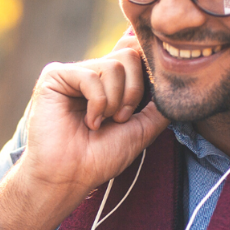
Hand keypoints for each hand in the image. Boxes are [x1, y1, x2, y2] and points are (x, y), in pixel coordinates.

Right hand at [0, 34, 168, 229]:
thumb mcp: (142, 130)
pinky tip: (87, 122)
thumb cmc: (99, 158)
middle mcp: (91, 73)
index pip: (134, 53)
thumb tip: (175, 83)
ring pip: (113, 66)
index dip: (145, 63)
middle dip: (133, 92)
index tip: (146, 94)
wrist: (69, 176)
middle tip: (120, 119)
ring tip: (99, 124)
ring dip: (114, 102)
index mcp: (109, 83)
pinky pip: (91, 76)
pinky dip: (97, 104)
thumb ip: (159, 105)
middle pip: (129, 56)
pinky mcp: (54, 77)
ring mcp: (73, 74)